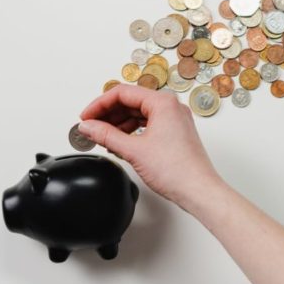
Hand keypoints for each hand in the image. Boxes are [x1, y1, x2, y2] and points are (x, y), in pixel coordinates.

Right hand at [77, 84, 223, 208]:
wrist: (198, 190)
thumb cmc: (177, 170)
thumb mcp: (133, 150)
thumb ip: (106, 135)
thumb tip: (88, 127)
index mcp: (163, 103)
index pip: (122, 93)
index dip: (99, 104)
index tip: (86, 117)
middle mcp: (171, 107)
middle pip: (131, 101)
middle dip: (108, 114)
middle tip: (90, 127)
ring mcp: (175, 120)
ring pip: (139, 113)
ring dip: (118, 123)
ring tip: (102, 136)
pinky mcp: (175, 133)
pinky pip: (148, 124)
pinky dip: (131, 131)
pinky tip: (119, 142)